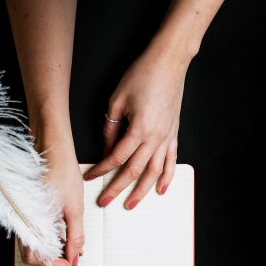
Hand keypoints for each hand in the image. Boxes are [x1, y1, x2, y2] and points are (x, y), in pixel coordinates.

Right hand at [17, 128, 83, 265]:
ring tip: (69, 248)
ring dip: (50, 251)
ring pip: (32, 244)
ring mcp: (22, 215)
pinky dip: (47, 238)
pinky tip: (61, 234)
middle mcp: (22, 221)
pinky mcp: (26, 209)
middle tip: (70, 261)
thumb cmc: (61, 172)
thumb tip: (75, 256)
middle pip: (31, 255)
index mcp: (30, 224)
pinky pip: (32, 231)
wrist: (52, 148)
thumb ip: (75, 237)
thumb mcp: (74, 209)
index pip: (36, 258)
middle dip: (51, 262)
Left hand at [84, 43, 188, 208]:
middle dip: (118, 188)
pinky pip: (171, 160)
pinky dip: (167, 177)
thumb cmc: (142, 75)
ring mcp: (168, 137)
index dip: (101, 169)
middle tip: (105, 201)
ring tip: (131, 204)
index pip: (116, 157)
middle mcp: (156, 137)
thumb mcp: (117, 100)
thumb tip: (106, 148)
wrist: (169, 61)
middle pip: (134, 170)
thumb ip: (110, 127)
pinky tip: (161, 190)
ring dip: (142, 191)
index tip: (90, 177)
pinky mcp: (175, 133)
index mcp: (139, 128)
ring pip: (155, 171)